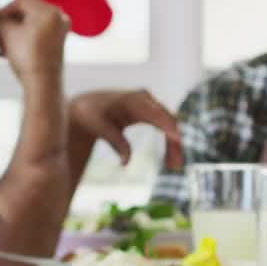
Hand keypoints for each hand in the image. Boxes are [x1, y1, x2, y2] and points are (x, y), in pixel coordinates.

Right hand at [0, 0, 68, 84]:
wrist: (42, 84)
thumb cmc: (27, 57)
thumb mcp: (8, 34)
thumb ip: (1, 20)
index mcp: (48, 10)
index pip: (22, 1)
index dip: (5, 9)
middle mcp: (58, 17)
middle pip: (27, 13)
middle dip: (9, 24)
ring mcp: (60, 30)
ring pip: (31, 25)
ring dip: (14, 33)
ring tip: (0, 46)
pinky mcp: (59, 43)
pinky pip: (38, 34)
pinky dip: (25, 39)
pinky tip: (10, 51)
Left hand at [68, 90, 182, 167]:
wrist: (89, 106)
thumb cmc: (92, 115)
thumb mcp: (100, 128)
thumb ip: (116, 142)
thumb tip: (125, 162)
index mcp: (133, 100)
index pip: (156, 113)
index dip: (168, 126)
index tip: (178, 138)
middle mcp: (145, 99)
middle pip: (168, 120)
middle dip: (174, 142)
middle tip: (176, 165)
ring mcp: (150, 105)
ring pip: (170, 125)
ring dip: (174, 145)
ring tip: (174, 166)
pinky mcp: (150, 113)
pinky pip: (165, 127)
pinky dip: (169, 143)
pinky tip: (169, 159)